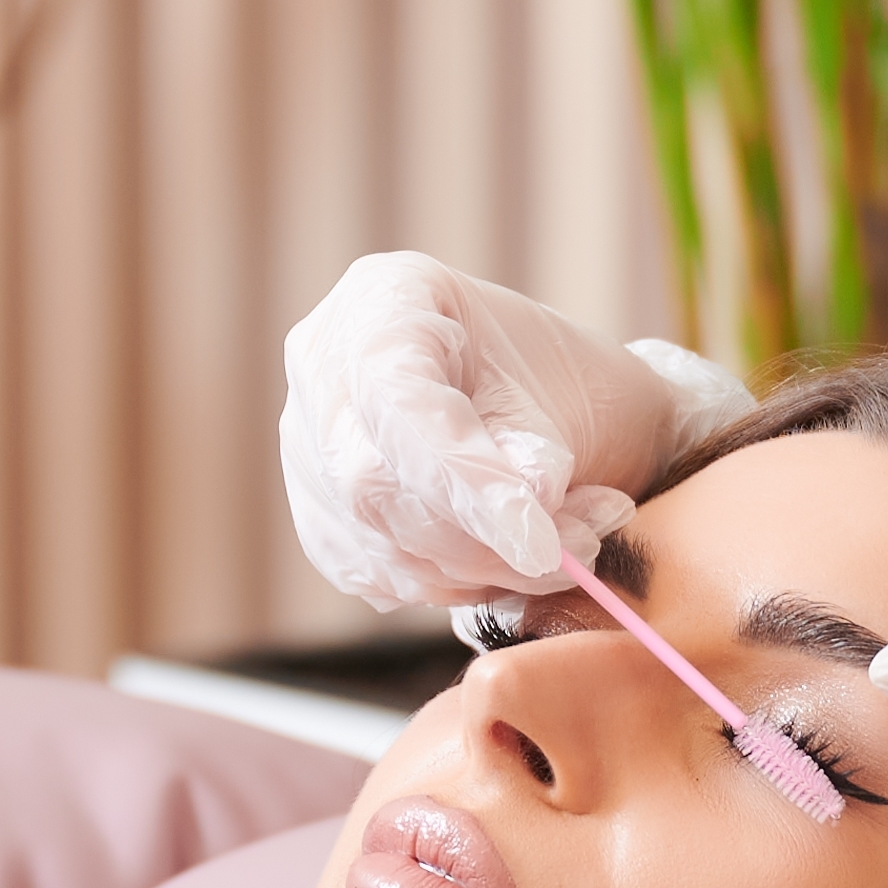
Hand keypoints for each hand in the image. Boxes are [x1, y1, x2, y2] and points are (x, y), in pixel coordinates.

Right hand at [276, 252, 751, 618]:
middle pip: (370, 482)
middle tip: (580, 547)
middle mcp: (322, 369)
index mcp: (380, 300)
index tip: (539, 543)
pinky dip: (454, 586)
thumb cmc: (556, 380)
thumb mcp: (563, 394)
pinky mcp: (321, 517)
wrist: (553, 410)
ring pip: (374, 541)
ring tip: (573, 546)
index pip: (394, 399)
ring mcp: (308, 446)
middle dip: (481, 539)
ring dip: (483, 570)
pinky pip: (376, 576)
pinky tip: (513, 560)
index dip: (463, 480)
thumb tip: (526, 509)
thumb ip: (536, 451)